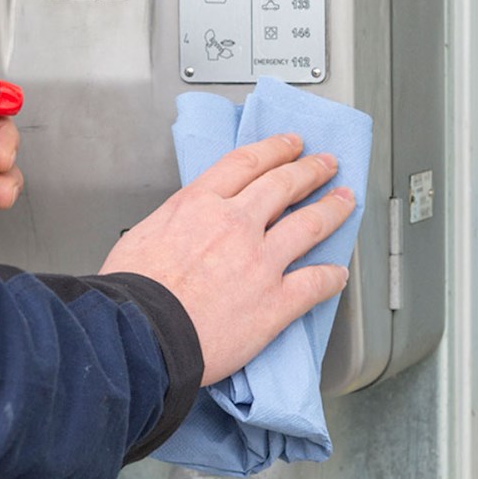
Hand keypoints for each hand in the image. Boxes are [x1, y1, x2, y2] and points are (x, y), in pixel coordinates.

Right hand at [99, 134, 352, 385]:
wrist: (140, 334)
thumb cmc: (131, 292)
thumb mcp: (144, 234)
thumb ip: (176, 222)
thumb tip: (186, 225)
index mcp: (200, 203)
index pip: (247, 163)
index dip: (275, 149)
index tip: (290, 144)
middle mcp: (235, 223)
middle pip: (284, 185)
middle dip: (310, 170)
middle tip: (326, 164)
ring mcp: (260, 261)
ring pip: (309, 225)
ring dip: (332, 209)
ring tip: (345, 200)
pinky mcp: (275, 301)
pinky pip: (314, 284)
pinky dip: (332, 277)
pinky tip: (338, 274)